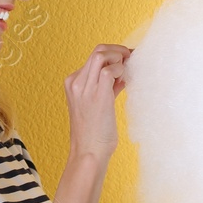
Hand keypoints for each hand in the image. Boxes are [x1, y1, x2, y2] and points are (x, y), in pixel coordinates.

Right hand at [63, 44, 132, 159]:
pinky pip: (110, 71)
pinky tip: (125, 82)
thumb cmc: (94, 132)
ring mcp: (85, 88)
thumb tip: (121, 75)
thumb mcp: (97, 104)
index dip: (113, 55)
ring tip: (127, 70)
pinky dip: (121, 72)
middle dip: (118, 51)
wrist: (88, 152)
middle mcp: (76, 82)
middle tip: (130, 59)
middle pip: (97, 50)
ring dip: (120, 58)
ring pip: (102, 55)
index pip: (93, 57)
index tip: (125, 61)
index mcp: (72, 83)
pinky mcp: (97, 95)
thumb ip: (106, 87)